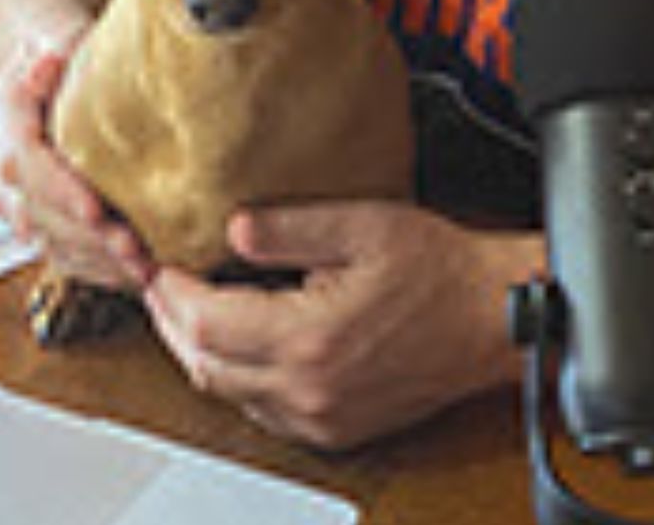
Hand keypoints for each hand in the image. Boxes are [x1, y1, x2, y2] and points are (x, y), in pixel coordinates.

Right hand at [0, 26, 153, 289]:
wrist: (39, 56)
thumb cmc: (58, 43)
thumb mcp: (58, 32)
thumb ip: (57, 43)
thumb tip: (55, 58)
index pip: (21, 161)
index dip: (57, 189)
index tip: (96, 211)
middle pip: (33, 209)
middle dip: (85, 236)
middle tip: (135, 252)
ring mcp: (3, 193)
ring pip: (43, 238)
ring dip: (93, 259)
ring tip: (143, 270)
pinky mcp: (24, 214)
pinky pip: (53, 251)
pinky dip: (91, 267)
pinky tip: (130, 276)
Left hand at [144, 201, 538, 449]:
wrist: (493, 318)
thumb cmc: (440, 270)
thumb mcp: (363, 224)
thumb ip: (290, 227)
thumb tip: (232, 228)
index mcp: (311, 337)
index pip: (205, 324)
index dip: (170, 293)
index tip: (160, 265)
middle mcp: (310, 388)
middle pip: (204, 365)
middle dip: (173, 323)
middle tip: (163, 284)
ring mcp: (322, 416)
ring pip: (227, 393)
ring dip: (202, 352)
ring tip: (194, 309)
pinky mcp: (335, 429)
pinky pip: (262, 412)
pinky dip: (238, 379)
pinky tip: (242, 344)